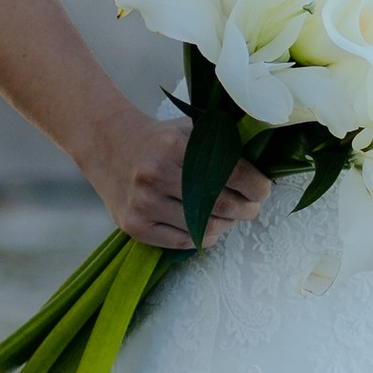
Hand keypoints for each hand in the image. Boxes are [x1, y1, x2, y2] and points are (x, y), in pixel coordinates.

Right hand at [92, 109, 274, 250]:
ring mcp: (143, 203)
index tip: (263, 189)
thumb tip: (264, 170)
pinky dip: (203, 237)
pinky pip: (183, 242)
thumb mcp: (189, 130)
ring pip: (205, 228)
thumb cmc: (160, 140)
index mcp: (175, 146)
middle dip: (247, 209)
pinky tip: (207, 226)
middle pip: (221, 205)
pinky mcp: (135, 226)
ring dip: (227, 225)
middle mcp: (156, 175)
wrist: (108, 146)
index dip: (255, 186)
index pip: (230, 173)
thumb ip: (221, 146)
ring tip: (230, 216)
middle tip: (253, 207)